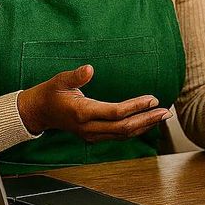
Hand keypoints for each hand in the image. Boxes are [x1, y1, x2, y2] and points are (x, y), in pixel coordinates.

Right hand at [17, 65, 170, 141]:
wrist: (39, 113)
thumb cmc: (50, 93)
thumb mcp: (59, 80)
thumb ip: (75, 76)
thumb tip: (89, 69)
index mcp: (82, 113)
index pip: (115, 113)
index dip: (135, 107)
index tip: (152, 99)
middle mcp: (89, 128)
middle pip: (124, 128)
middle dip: (147, 120)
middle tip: (165, 111)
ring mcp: (92, 135)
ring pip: (123, 134)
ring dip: (145, 125)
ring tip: (163, 116)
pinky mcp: (95, 136)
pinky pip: (119, 135)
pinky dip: (136, 128)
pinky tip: (148, 121)